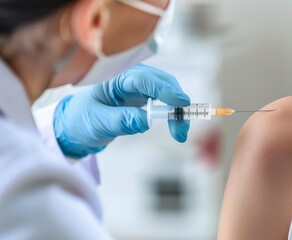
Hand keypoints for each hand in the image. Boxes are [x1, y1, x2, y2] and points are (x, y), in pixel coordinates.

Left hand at [54, 64, 190, 157]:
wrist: (76, 126)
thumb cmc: (82, 120)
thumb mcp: (97, 123)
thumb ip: (120, 121)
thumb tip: (146, 121)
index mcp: (115, 78)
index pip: (144, 79)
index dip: (164, 89)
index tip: (181, 102)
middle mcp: (130, 78)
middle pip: (161, 82)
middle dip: (176, 101)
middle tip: (181, 127)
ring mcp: (138, 87)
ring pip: (167, 91)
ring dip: (177, 110)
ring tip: (180, 133)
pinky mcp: (144, 97)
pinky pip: (165, 101)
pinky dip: (173, 113)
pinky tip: (176, 126)